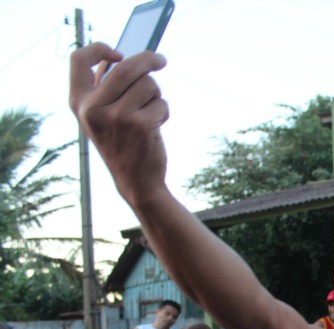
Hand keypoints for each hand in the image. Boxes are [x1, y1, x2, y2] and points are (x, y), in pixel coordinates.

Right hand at [70, 44, 169, 207]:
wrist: (135, 181)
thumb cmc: (122, 143)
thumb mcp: (102, 116)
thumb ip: (104, 89)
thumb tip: (119, 59)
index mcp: (79, 102)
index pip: (78, 60)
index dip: (98, 49)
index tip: (118, 53)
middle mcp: (93, 108)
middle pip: (125, 67)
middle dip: (148, 60)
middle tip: (161, 60)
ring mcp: (116, 116)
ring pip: (147, 84)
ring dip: (156, 95)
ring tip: (149, 113)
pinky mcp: (139, 124)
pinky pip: (160, 103)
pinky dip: (163, 111)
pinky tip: (156, 127)